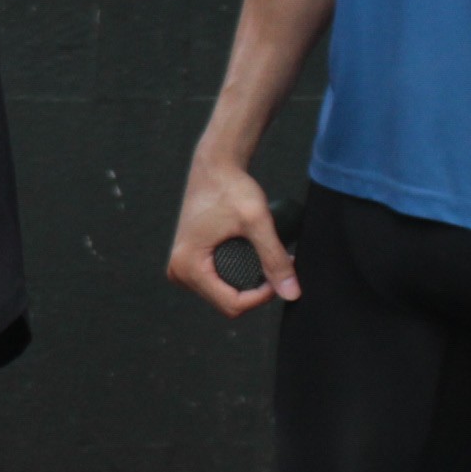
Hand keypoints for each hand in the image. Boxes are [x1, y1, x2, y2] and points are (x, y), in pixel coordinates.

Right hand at [167, 157, 296, 314]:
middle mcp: (178, 271)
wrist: (215, 167)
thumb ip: (274, 259)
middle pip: (227, 302)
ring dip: (248, 286)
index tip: (280, 273)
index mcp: (188, 266)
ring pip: (224, 296)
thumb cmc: (230, 188)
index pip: (232, 304)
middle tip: (277, 263)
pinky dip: (238, 278)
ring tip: (265, 259)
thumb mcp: (257, 223)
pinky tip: (251, 260)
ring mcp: (181, 268)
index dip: (262, 296)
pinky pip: (217, 284)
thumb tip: (292, 293)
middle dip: (256, 290)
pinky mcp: (189, 262)